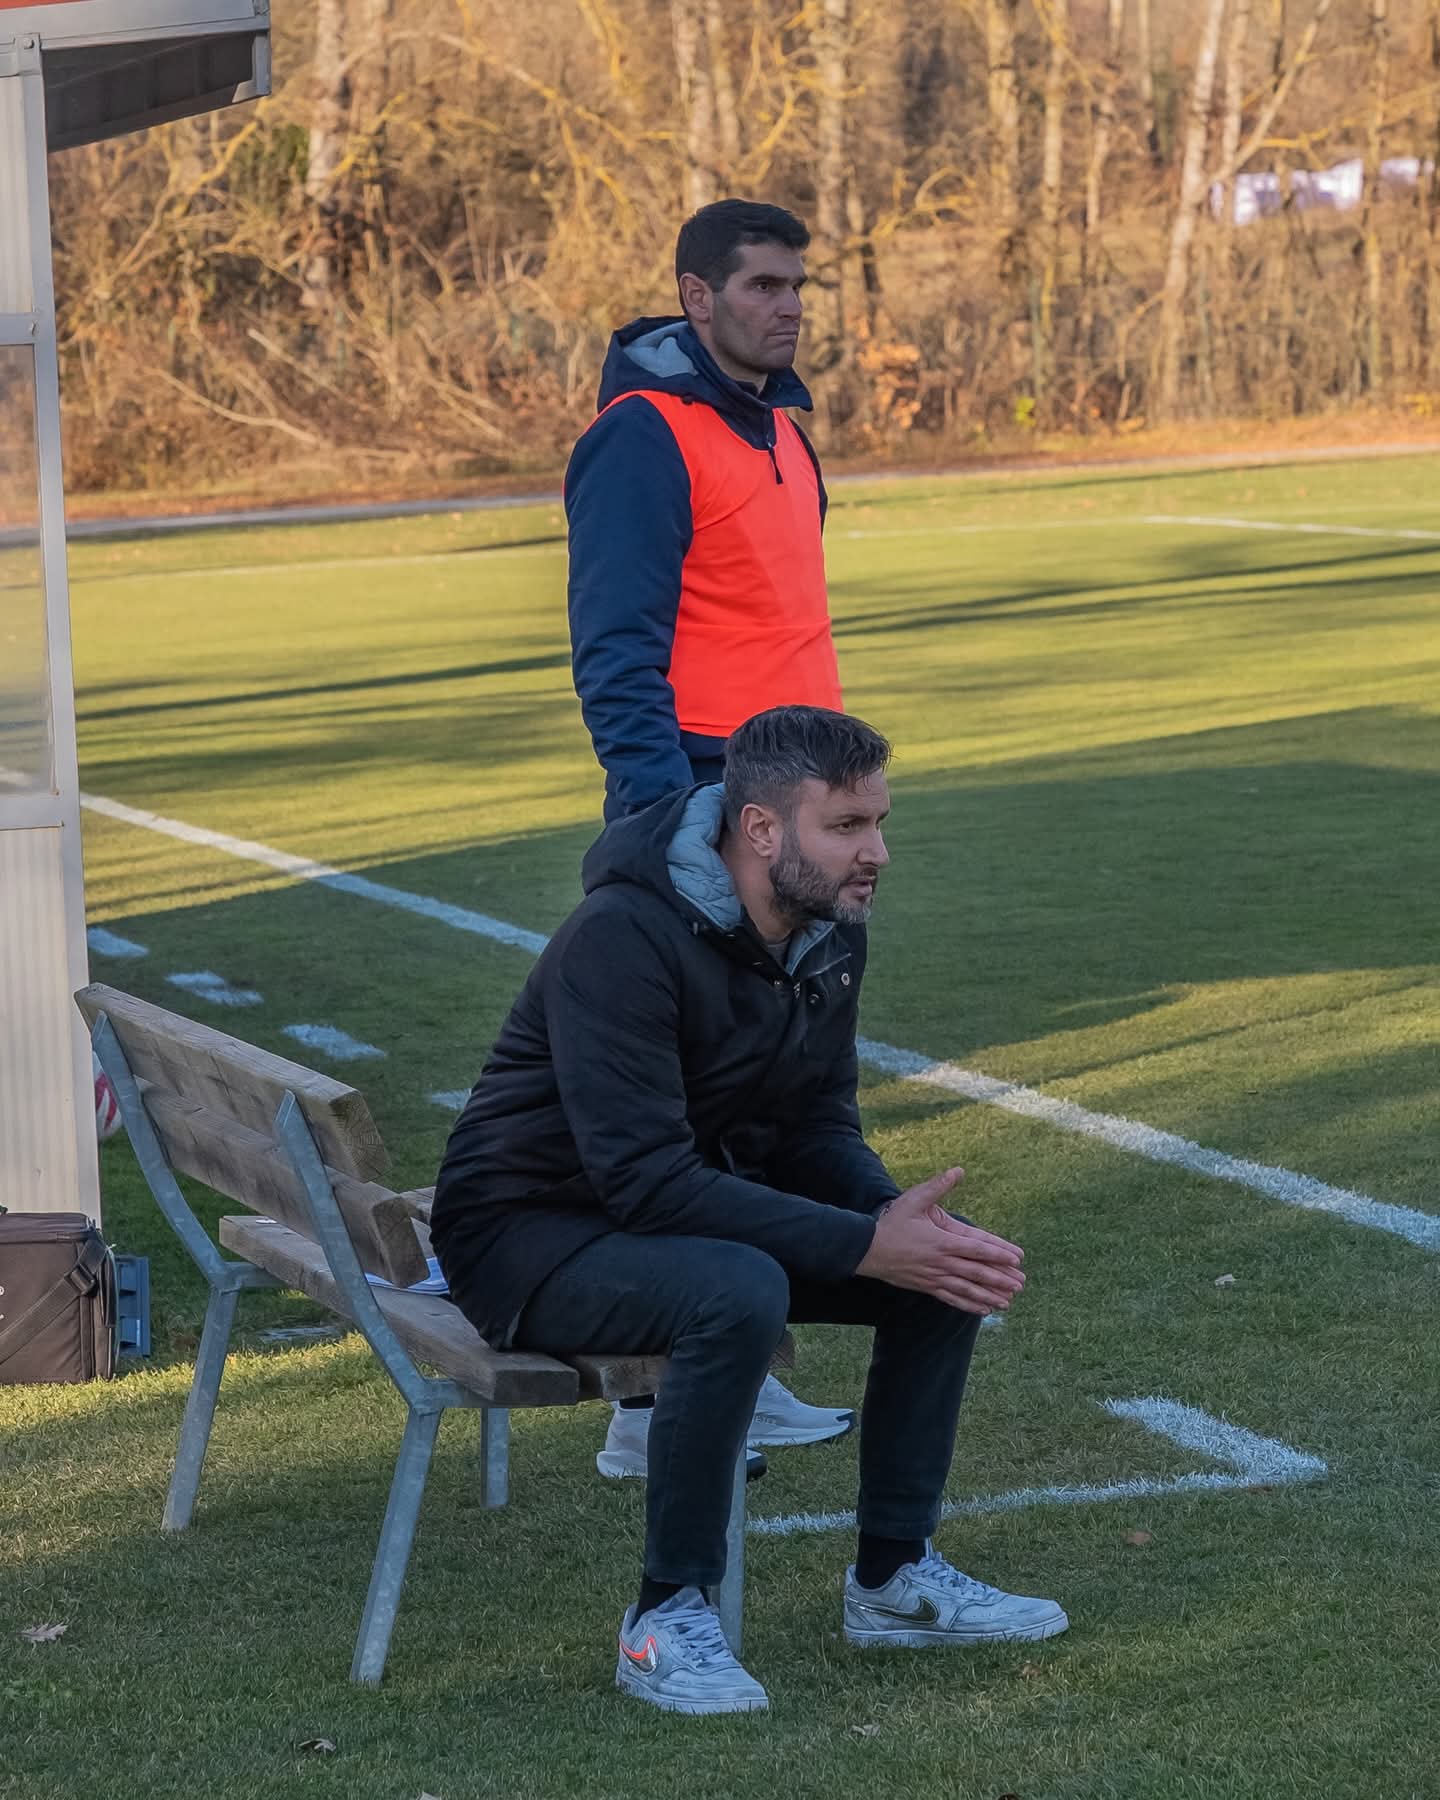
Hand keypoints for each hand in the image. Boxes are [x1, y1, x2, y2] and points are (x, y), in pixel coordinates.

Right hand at [857, 1168, 1024, 1314]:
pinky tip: (983, 1310)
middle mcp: (941, 1262)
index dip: (998, 1254)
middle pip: (977, 1273)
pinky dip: (969, 1305)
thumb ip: (938, 1186)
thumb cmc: (892, 1223)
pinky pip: (952, 1299)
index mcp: (942, 1241)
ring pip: (967, 1290)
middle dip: (1000, 1279)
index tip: (1017, 1259)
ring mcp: (934, 1277)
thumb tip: (958, 1170)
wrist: (867, 1250)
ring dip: (989, 1296)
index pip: (976, 1249)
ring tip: (1007, 1301)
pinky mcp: (927, 1287)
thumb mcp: (913, 1200)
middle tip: (1020, 1284)